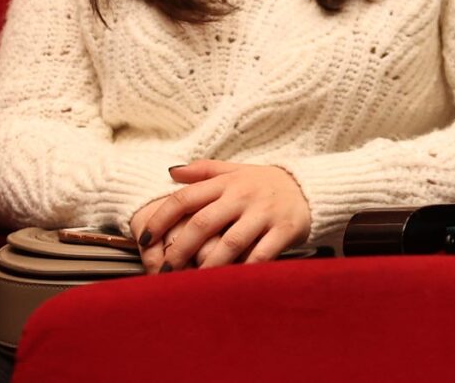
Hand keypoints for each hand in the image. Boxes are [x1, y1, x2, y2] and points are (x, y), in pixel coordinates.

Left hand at [131, 161, 310, 270]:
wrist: (310, 187)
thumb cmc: (265, 184)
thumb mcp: (236, 171)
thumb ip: (204, 171)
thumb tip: (170, 172)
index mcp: (227, 182)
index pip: (185, 198)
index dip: (161, 219)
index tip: (144, 240)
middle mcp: (244, 196)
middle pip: (203, 223)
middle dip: (179, 249)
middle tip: (164, 271)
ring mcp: (264, 213)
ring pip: (230, 243)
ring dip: (207, 266)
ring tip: (191, 282)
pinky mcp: (284, 230)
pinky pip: (261, 255)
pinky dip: (243, 271)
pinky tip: (228, 284)